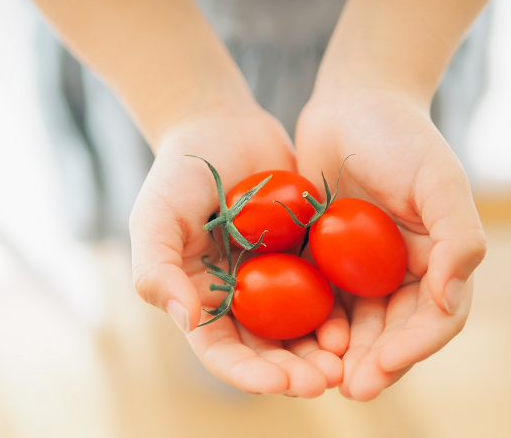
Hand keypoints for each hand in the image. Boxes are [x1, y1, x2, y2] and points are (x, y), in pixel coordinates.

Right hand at [130, 106, 343, 396]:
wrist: (219, 127)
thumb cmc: (177, 174)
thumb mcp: (155, 217)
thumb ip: (157, 268)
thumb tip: (186, 319)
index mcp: (201, 299)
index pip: (223, 351)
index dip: (251, 373)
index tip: (283, 383)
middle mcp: (238, 298)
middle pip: (266, 350)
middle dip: (294, 371)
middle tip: (326, 379)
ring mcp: (273, 279)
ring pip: (299, 329)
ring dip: (321, 350)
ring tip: (346, 358)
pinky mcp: (303, 256)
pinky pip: (323, 290)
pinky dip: (338, 311)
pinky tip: (355, 320)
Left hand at [295, 86, 486, 400]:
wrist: (351, 104)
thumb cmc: (400, 136)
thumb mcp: (438, 179)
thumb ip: (458, 237)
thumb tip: (450, 299)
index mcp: (437, 260)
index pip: (433, 318)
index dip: (412, 348)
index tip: (380, 367)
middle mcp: (401, 271)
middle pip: (392, 331)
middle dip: (373, 362)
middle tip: (348, 387)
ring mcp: (361, 268)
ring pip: (355, 324)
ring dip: (341, 353)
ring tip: (319, 374)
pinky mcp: (326, 258)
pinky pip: (320, 297)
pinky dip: (312, 322)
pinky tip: (296, 338)